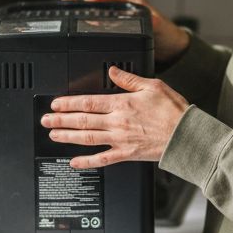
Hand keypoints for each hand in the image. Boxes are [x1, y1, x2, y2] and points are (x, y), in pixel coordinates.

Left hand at [42, 66, 188, 168]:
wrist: (186, 136)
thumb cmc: (173, 111)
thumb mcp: (153, 86)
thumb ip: (129, 79)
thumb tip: (112, 71)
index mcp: (122, 104)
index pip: (88, 102)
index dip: (68, 104)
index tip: (56, 104)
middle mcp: (117, 123)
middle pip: (82, 121)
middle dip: (61, 121)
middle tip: (46, 120)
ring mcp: (120, 140)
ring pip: (87, 139)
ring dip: (67, 137)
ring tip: (53, 135)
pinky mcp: (127, 155)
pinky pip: (102, 160)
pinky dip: (86, 162)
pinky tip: (74, 162)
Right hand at [63, 0, 190, 62]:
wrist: (172, 49)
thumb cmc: (167, 34)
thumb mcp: (159, 26)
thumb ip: (154, 24)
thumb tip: (150, 22)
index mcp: (133, 1)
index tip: (84, 2)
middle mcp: (125, 8)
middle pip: (101, 4)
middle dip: (87, 7)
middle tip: (71, 8)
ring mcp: (121, 19)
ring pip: (101, 16)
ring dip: (89, 17)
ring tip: (73, 18)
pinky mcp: (121, 30)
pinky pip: (104, 26)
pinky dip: (95, 28)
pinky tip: (86, 32)